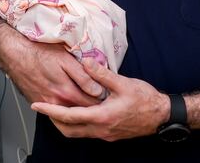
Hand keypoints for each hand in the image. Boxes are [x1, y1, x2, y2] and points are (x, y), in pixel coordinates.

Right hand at [3, 39, 103, 106]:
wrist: (15, 54)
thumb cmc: (40, 52)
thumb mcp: (66, 60)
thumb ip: (83, 77)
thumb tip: (98, 90)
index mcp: (66, 92)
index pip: (91, 104)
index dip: (103, 101)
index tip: (111, 97)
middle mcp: (56, 103)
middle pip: (81, 112)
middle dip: (95, 108)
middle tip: (106, 102)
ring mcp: (47, 105)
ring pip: (69, 114)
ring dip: (81, 111)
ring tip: (92, 104)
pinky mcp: (40, 104)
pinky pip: (57, 113)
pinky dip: (67, 111)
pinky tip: (73, 105)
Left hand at [31, 58, 169, 141]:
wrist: (162, 116)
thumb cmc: (146, 99)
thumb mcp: (124, 83)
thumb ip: (102, 74)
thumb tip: (85, 63)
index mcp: (102, 116)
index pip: (69, 116)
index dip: (50, 110)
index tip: (37, 105)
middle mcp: (101, 129)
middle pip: (68, 130)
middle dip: (53, 120)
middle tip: (43, 108)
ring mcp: (106, 135)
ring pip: (77, 133)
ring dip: (65, 123)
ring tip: (57, 110)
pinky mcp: (110, 135)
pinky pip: (87, 132)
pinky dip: (77, 124)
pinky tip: (78, 113)